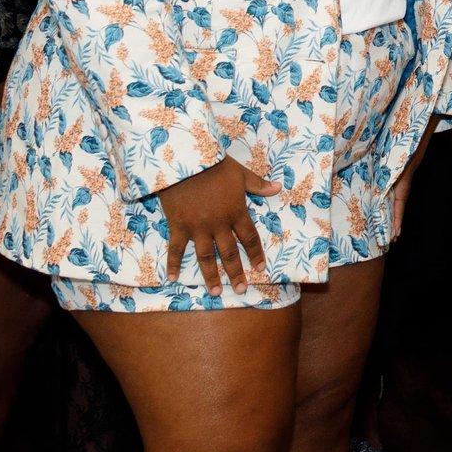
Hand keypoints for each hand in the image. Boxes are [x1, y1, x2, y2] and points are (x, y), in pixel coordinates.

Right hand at [157, 155, 278, 295]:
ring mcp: (198, 228)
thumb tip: (278, 188)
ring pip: (206, 257)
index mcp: (236, 212)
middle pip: (230, 253)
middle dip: (236, 273)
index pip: (250, 238)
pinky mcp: (178, 226)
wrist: (186, 160)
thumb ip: (258, 185)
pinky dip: (173, 264)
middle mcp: (219, 224)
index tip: (260, 268)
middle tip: (241, 289)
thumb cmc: (215, 165)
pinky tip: (172, 278)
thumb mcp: (240, 174)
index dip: (255, 254)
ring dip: (211, 276)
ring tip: (215, 292)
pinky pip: (176, 249)